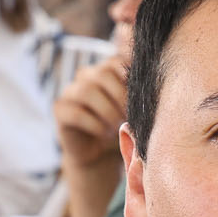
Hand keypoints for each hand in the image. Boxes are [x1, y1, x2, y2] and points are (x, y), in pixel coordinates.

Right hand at [53, 49, 131, 169]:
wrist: (99, 154)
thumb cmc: (122, 129)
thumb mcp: (135, 110)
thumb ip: (140, 96)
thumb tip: (156, 92)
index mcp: (106, 71)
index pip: (116, 62)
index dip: (130, 81)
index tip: (140, 103)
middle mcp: (86, 76)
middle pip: (102, 73)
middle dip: (120, 97)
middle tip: (129, 118)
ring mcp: (70, 91)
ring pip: (87, 91)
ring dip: (107, 112)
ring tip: (116, 128)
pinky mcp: (60, 110)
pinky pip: (76, 112)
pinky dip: (95, 125)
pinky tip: (104, 134)